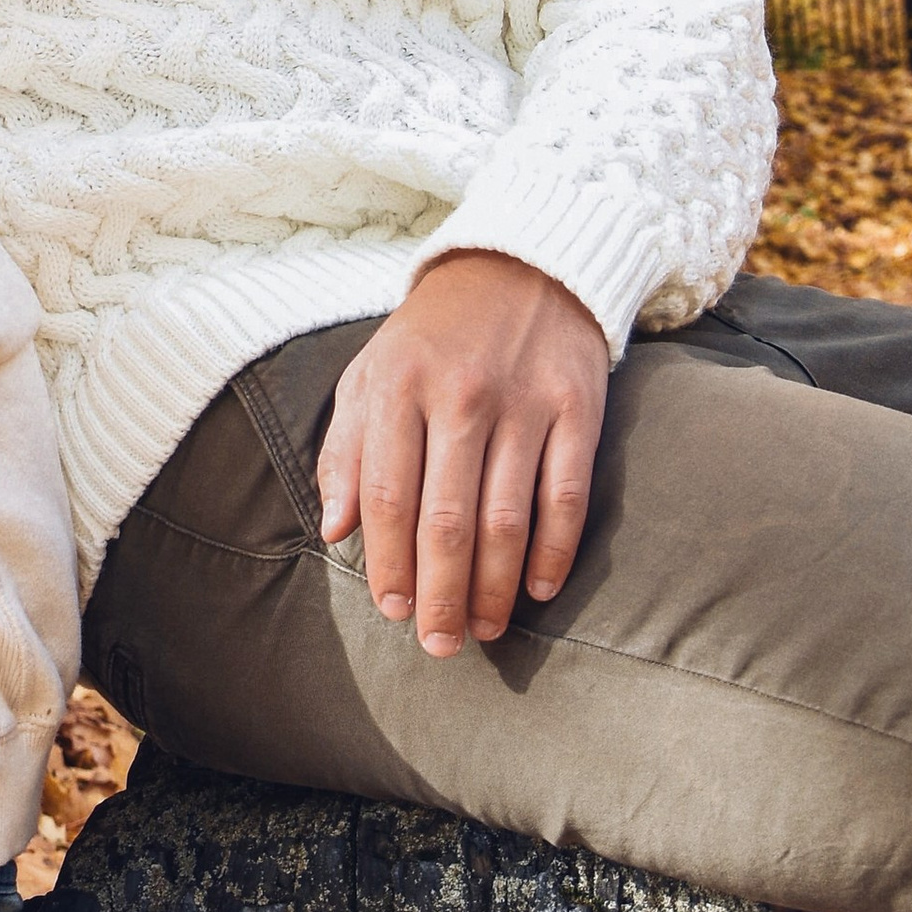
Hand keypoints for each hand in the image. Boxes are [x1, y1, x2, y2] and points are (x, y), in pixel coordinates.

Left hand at [316, 251, 608, 655]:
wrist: (520, 265)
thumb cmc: (432, 335)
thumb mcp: (371, 372)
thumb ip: (345, 449)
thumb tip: (334, 529)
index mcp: (397, 385)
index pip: (388, 495)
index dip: (387, 563)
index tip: (389, 611)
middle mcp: (459, 394)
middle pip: (446, 520)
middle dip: (439, 594)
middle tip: (438, 645)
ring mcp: (522, 401)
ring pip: (506, 518)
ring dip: (495, 588)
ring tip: (484, 630)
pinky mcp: (577, 406)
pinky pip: (566, 495)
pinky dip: (554, 551)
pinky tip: (539, 590)